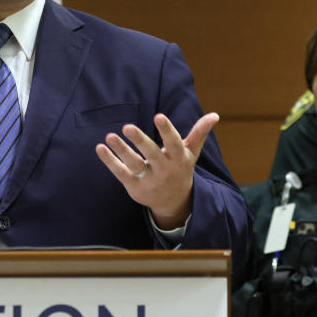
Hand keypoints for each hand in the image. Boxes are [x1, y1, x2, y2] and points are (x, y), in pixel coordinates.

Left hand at [95, 112, 218, 229]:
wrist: (173, 201)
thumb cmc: (180, 169)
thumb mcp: (190, 153)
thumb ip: (199, 134)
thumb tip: (215, 115)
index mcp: (178, 159)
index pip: (173, 143)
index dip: (166, 130)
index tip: (158, 116)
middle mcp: (164, 170)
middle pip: (152, 154)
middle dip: (140, 140)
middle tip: (127, 126)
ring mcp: (148, 179)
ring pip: (134, 164)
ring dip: (121, 150)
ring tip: (110, 136)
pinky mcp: (134, 187)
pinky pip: (120, 173)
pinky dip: (110, 161)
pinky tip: (100, 148)